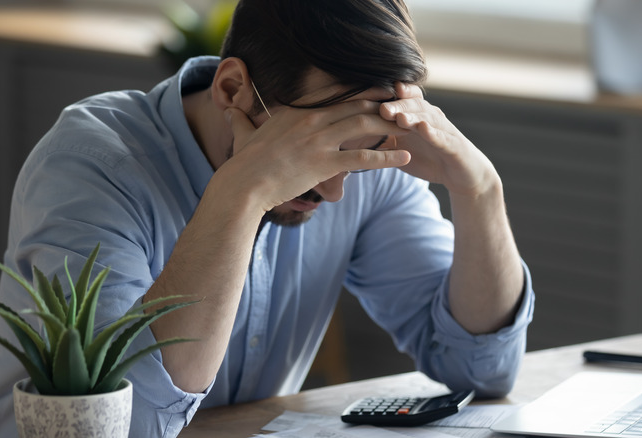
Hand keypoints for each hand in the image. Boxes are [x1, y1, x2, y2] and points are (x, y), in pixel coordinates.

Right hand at [221, 101, 410, 211]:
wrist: (243, 185)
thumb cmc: (243, 164)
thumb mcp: (243, 135)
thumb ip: (241, 120)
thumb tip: (229, 111)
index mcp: (297, 111)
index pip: (336, 96)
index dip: (361, 93)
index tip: (378, 92)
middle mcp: (311, 120)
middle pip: (356, 106)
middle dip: (383, 103)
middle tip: (404, 103)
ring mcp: (319, 141)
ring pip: (364, 126)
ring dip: (390, 125)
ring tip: (411, 127)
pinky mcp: (324, 163)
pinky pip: (362, 158)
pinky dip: (386, 157)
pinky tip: (403, 157)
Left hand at [380, 83, 498, 196]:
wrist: (461, 175)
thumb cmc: (430, 158)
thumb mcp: (402, 150)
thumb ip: (382, 141)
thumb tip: (353, 138)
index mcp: (417, 117)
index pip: (403, 100)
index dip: (389, 97)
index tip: (373, 98)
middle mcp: (431, 118)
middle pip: (414, 106)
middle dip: (398, 106)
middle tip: (382, 109)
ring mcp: (444, 130)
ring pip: (428, 119)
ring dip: (414, 117)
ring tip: (400, 118)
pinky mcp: (455, 146)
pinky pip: (444, 138)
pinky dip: (434, 133)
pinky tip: (424, 130)